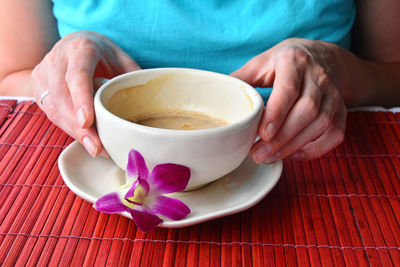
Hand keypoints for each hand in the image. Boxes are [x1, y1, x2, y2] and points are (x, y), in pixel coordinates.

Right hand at [32, 31, 139, 156]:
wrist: (73, 44)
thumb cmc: (103, 54)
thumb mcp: (122, 59)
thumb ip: (133, 78)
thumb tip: (154, 103)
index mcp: (81, 48)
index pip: (77, 75)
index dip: (81, 99)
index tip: (87, 122)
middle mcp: (58, 59)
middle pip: (63, 96)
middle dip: (79, 126)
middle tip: (97, 147)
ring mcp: (44, 73)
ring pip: (54, 107)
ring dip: (74, 132)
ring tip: (96, 148)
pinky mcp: (38, 87)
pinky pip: (51, 113)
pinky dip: (69, 129)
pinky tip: (86, 140)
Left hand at [232, 38, 345, 163]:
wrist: (325, 57)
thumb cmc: (286, 62)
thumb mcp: (262, 62)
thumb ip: (242, 79)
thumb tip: (216, 99)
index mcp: (294, 61)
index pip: (289, 88)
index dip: (278, 112)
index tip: (263, 133)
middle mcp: (318, 76)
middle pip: (307, 110)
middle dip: (283, 137)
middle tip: (258, 154)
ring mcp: (334, 93)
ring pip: (322, 124)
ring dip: (295, 146)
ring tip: (269, 157)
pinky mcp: (342, 109)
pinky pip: (335, 134)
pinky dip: (315, 149)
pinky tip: (293, 155)